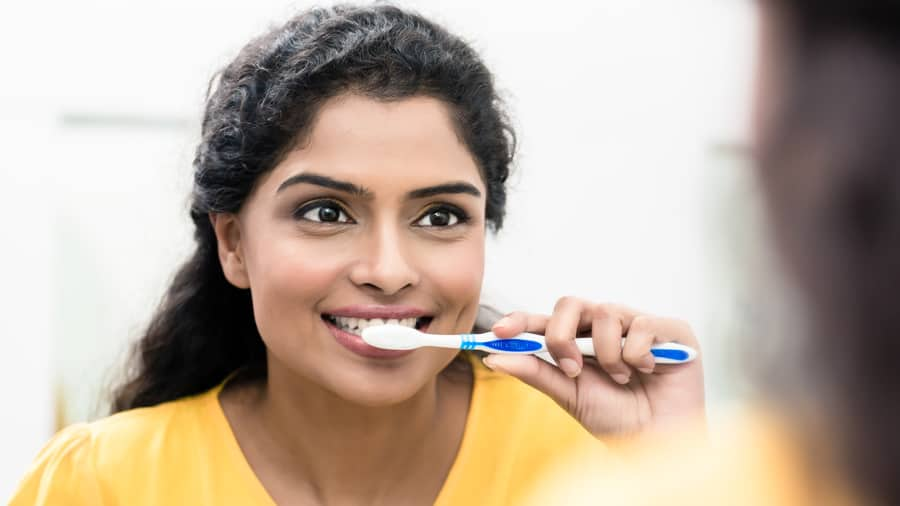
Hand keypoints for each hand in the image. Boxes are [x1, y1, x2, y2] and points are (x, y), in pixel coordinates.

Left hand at [482, 298, 704, 438]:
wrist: (658, 443)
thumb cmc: (616, 418)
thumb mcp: (568, 394)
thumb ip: (534, 372)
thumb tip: (493, 357)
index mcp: (580, 340)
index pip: (545, 320)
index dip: (520, 320)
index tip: (497, 332)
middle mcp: (606, 326)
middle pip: (570, 304)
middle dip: (561, 335)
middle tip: (570, 368)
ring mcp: (637, 325)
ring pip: (606, 313)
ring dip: (608, 355)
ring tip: (622, 378)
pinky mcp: (670, 330)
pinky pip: (642, 326)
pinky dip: (638, 354)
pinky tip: (648, 370)